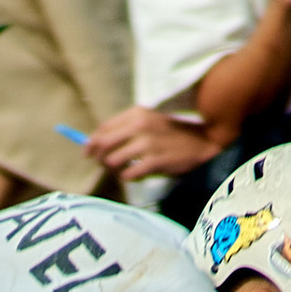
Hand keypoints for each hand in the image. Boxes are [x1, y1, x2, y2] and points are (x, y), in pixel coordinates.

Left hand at [83, 102, 215, 184]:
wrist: (202, 143)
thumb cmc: (173, 135)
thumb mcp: (149, 123)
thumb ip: (126, 130)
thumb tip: (97, 144)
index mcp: (137, 113)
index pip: (104, 128)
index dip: (92, 142)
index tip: (88, 152)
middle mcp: (140, 125)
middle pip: (104, 144)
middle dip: (99, 158)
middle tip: (103, 165)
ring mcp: (147, 143)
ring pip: (113, 161)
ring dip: (114, 170)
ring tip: (123, 171)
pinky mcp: (154, 161)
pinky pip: (129, 174)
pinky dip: (128, 178)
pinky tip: (136, 175)